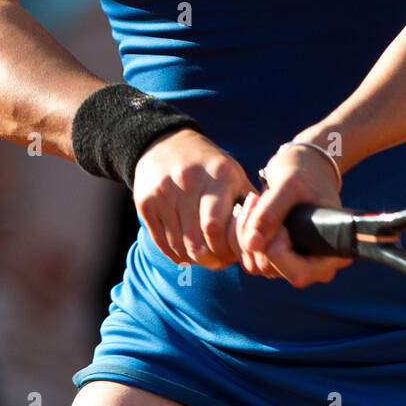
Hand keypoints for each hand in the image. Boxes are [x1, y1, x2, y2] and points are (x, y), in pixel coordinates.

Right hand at [132, 128, 254, 269]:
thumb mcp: (234, 175)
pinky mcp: (145, 202)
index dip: (225, 250)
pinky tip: (187, 251)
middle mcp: (188, 181)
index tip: (234, 256)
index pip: (215, 228)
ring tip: (206, 257)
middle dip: (211, 259)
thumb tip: (260, 241)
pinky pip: (161, 243)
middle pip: (196, 241)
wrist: (166, 144)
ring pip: (178, 246)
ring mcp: (163, 192)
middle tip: (220, 262)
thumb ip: (250, 206)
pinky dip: (176, 254)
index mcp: (218, 174)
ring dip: (194, 260)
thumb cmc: (210, 167)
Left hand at [235, 145, 352, 287]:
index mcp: (331, 254)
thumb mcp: (291, 185)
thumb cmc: (306, 174)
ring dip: (244, 231)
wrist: (303, 168)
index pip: (298, 273)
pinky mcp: (272, 257)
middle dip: (255, 235)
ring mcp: (290, 263)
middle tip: (257, 200)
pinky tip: (248, 208)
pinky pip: (246, 256)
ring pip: (253, 263)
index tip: (280, 223)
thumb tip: (253, 244)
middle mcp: (312, 266)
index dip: (279, 252)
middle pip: (269, 268)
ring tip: (253, 200)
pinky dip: (239, 232)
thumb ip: (272, 212)